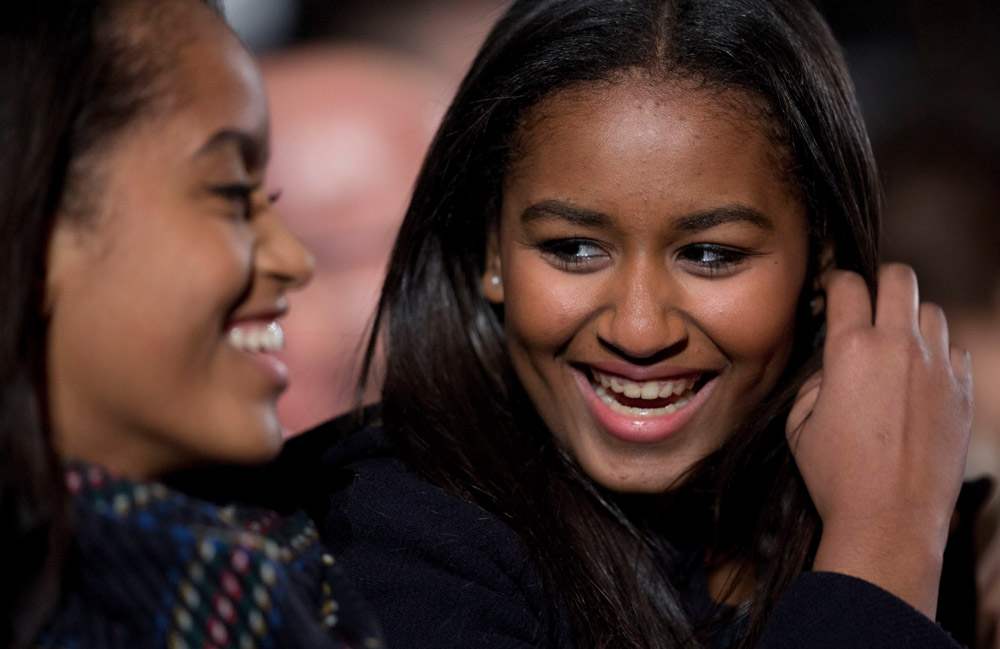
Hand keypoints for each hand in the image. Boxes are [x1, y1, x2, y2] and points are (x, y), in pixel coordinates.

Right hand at [786, 264, 972, 617]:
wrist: (888, 521)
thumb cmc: (836, 476)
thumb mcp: (798, 425)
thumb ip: (813, 383)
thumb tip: (833, 368)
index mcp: (850, 350)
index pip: (848, 284)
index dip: (836, 281)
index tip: (833, 290)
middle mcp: (899, 349)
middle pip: (900, 278)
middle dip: (881, 282)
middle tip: (870, 302)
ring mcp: (937, 369)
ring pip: (932, 312)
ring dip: (911, 320)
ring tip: (896, 346)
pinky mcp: (963, 393)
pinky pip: (954, 351)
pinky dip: (937, 356)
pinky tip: (919, 380)